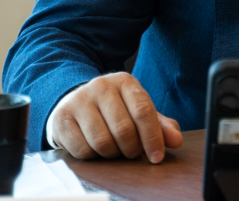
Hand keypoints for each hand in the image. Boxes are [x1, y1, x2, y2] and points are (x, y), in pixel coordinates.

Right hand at [49, 72, 182, 162]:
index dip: (152, 138)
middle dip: (131, 149)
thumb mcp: (138, 112)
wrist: (74, 102)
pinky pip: (83, 150)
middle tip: (130, 152)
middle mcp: (101, 86)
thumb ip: (160, 125)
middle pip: (123, 130)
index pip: (143, 110)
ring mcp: (79, 100)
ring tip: (113, 148)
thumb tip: (176, 140)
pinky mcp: (61, 118)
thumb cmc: (113, 110)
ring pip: (102, 142)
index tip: (156, 157)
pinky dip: (92, 156)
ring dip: (112, 154)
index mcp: (124, 81)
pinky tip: (93, 147)